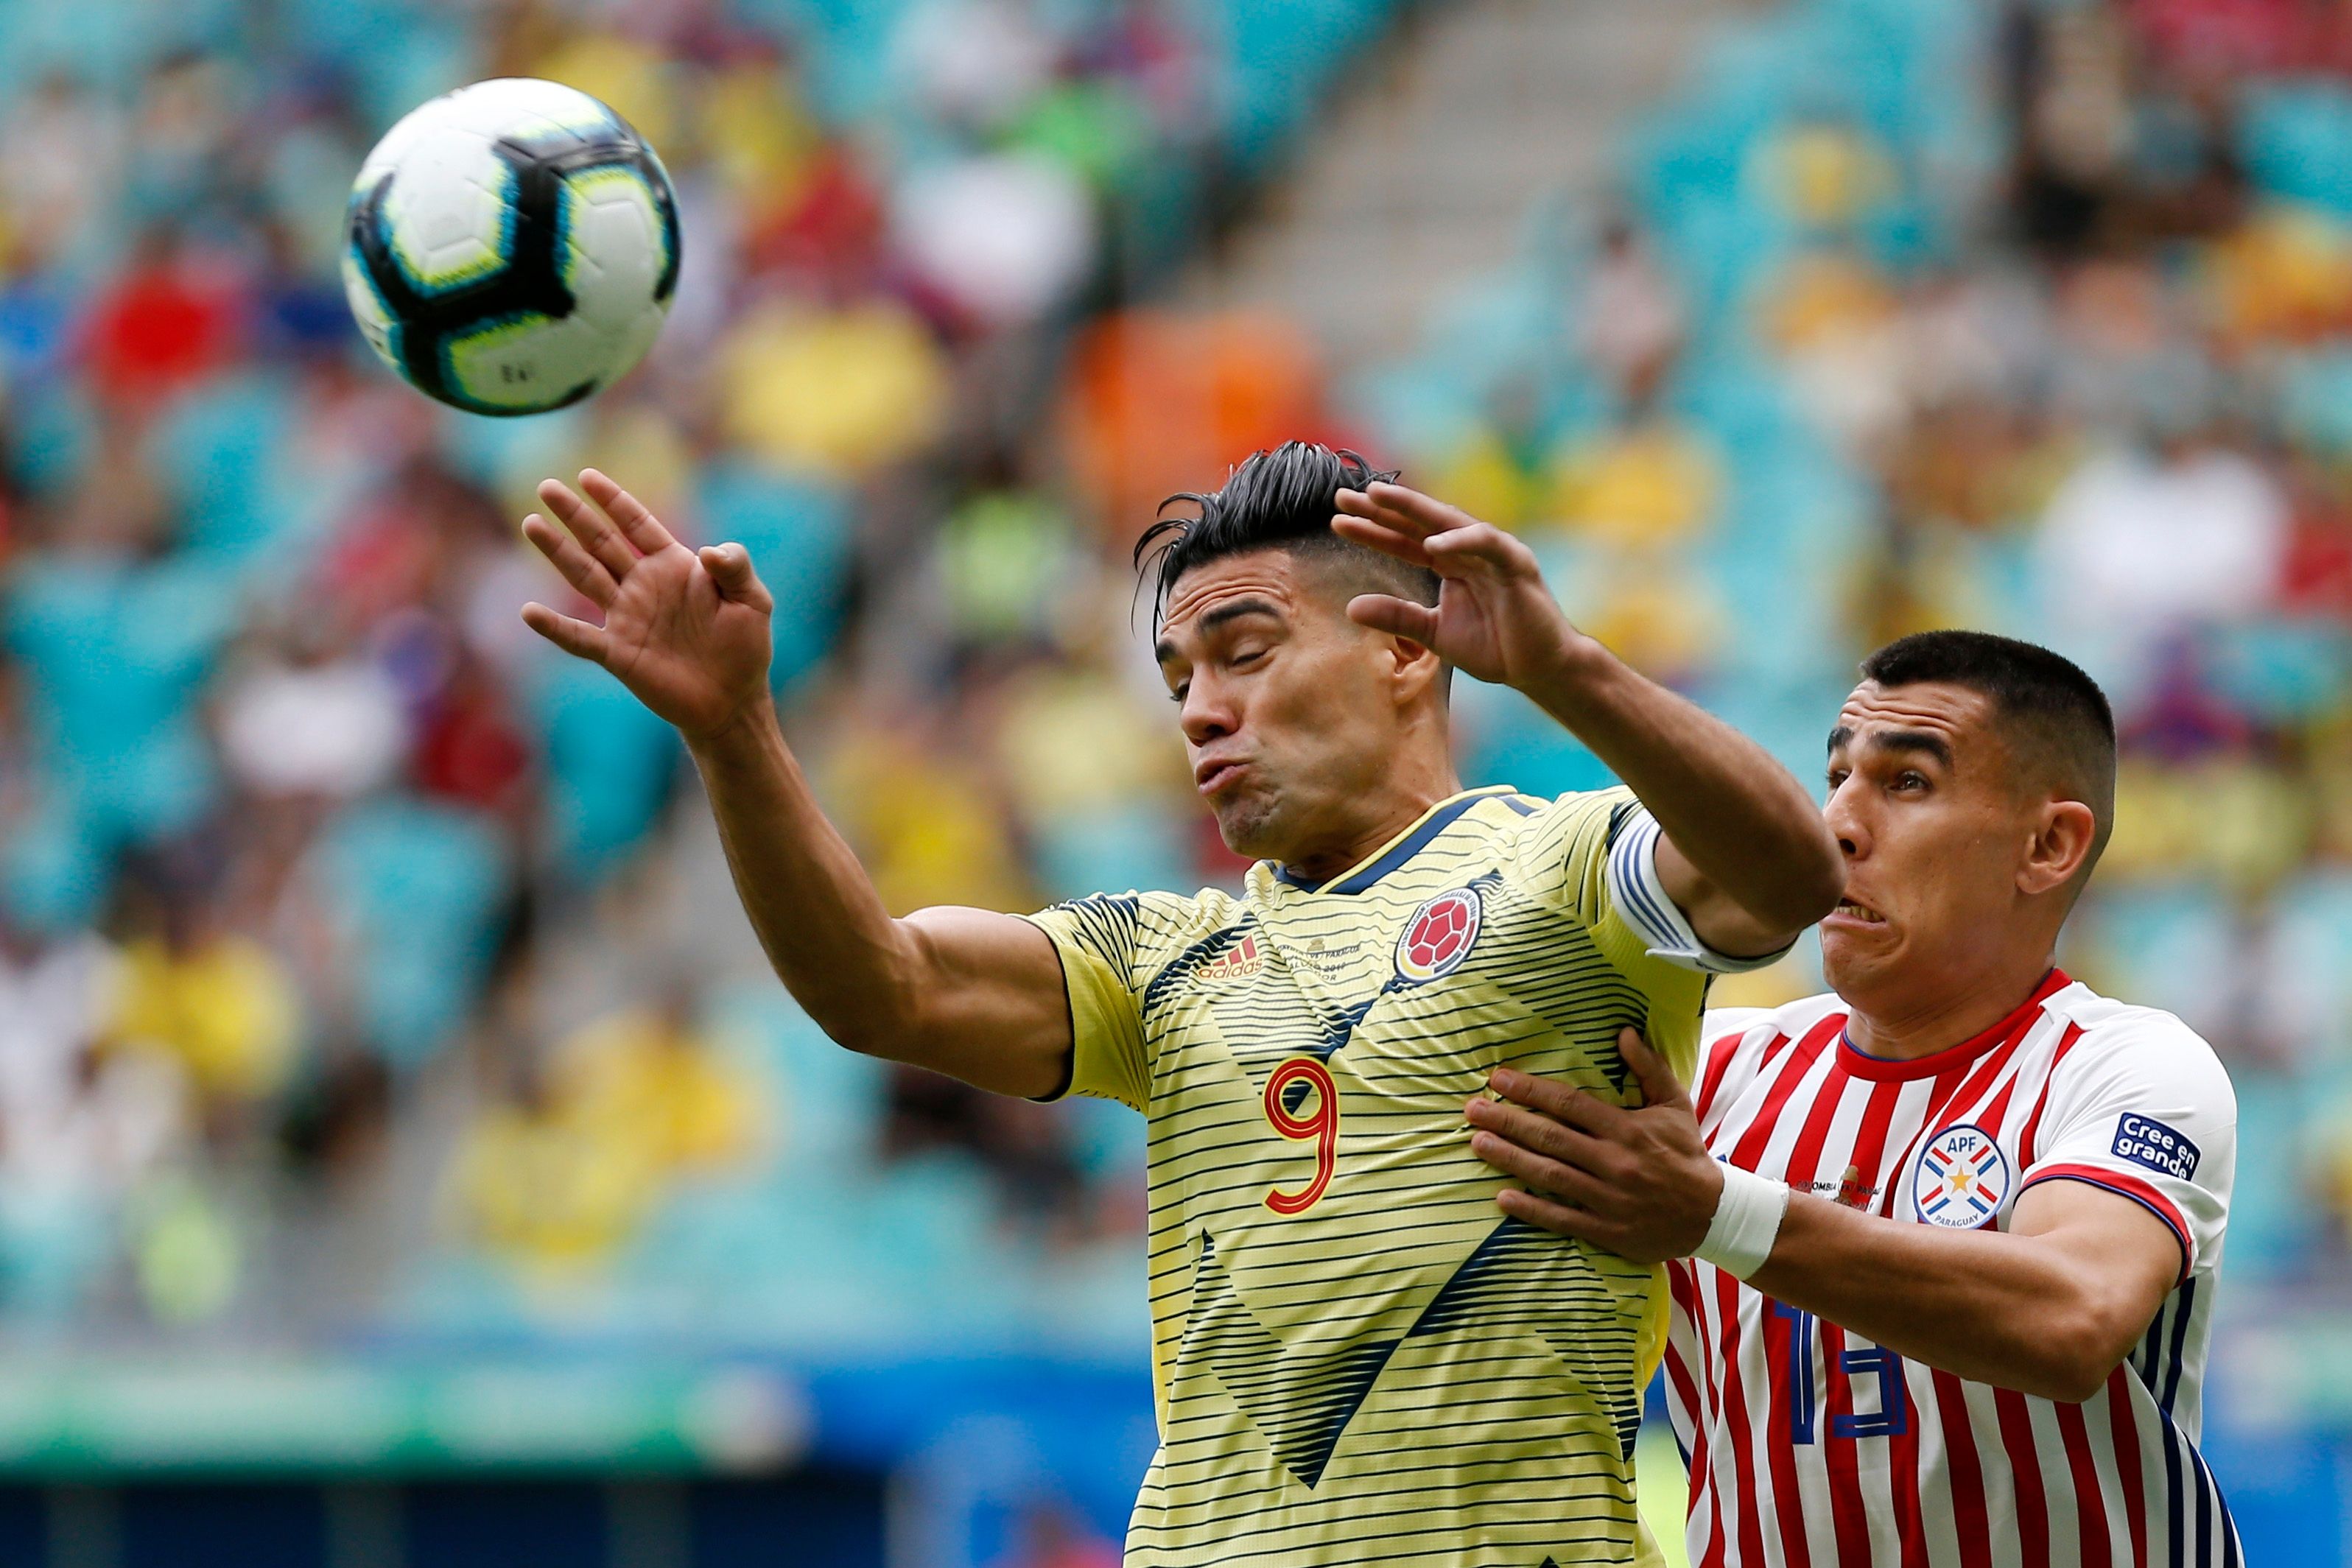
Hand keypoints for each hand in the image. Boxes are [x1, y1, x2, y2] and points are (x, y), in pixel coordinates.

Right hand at [519, 470, 775, 741]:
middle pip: (601, 542)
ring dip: (558, 552)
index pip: (637, 524)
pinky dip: (555, 627)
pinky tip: (529, 613)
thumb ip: (736, 567)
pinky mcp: (619, 654)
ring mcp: (627, 618)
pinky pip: (580, 637)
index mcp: (673, 566)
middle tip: (547, 487)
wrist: (734, 700)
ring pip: (584, 577)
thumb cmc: (745, 646)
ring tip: (531, 523)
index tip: (586, 476)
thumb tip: (709, 551)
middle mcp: (643, 586)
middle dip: (575, 515)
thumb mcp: (752, 600)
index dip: (613, 500)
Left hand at [1332, 482, 1579, 688]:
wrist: (1538, 668)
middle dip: (1382, 508)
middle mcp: (1468, 550)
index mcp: (1449, 563)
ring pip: (1448, 522)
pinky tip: (1431, 543)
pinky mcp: (1517, 563)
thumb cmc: (1493, 646)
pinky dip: (1460, 541)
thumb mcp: (1434, 633)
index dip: (1373, 530)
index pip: (1404, 541)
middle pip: (1419, 523)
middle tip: (1342, 496)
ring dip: (1413, 507)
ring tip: (1377, 497)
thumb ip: (1397, 618)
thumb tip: (1350, 607)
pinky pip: (1486, 544)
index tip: (1337, 520)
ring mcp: (1493, 552)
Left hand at [1464, 1028, 1721, 1263]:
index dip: (1531, 1091)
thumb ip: (1649, 1068)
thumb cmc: (1686, 1153)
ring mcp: (1609, 1199)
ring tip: (1477, 1143)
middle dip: (1508, 1121)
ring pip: (1551, 1176)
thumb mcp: (1675, 1104)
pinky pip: (1563, 1218)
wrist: (1713, 1214)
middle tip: (1471, 1110)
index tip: (1498, 1079)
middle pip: (1551, 1138)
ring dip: (1510, 1159)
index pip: (1570, 1104)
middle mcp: (1614, 1162)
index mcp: (1627, 1129)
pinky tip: (1502, 1197)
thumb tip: (1624, 1033)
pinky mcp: (1608, 1230)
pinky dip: (1531, 1209)